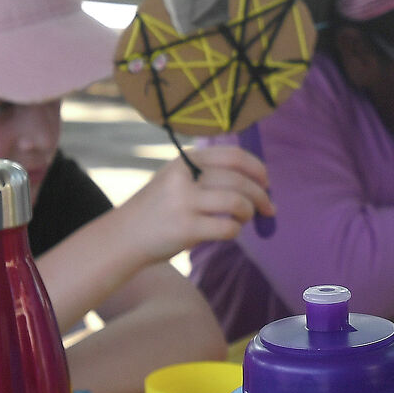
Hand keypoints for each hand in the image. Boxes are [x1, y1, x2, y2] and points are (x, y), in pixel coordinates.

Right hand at [115, 146, 273, 261]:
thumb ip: (209, 176)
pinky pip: (227, 228)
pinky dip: (235, 231)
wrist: (124, 236)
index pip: (232, 156)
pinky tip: (228, 232)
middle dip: (261, 195)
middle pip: (239, 180)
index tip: (267, 181)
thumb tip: (259, 185)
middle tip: (269, 208)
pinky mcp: (185, 228)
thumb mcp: (176, 180)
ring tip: (244, 219)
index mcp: (185, 160)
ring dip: (249, 213)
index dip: (257, 168)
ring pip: (237, 202)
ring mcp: (183, 202)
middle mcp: (184, 176)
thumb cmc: (159, 209)